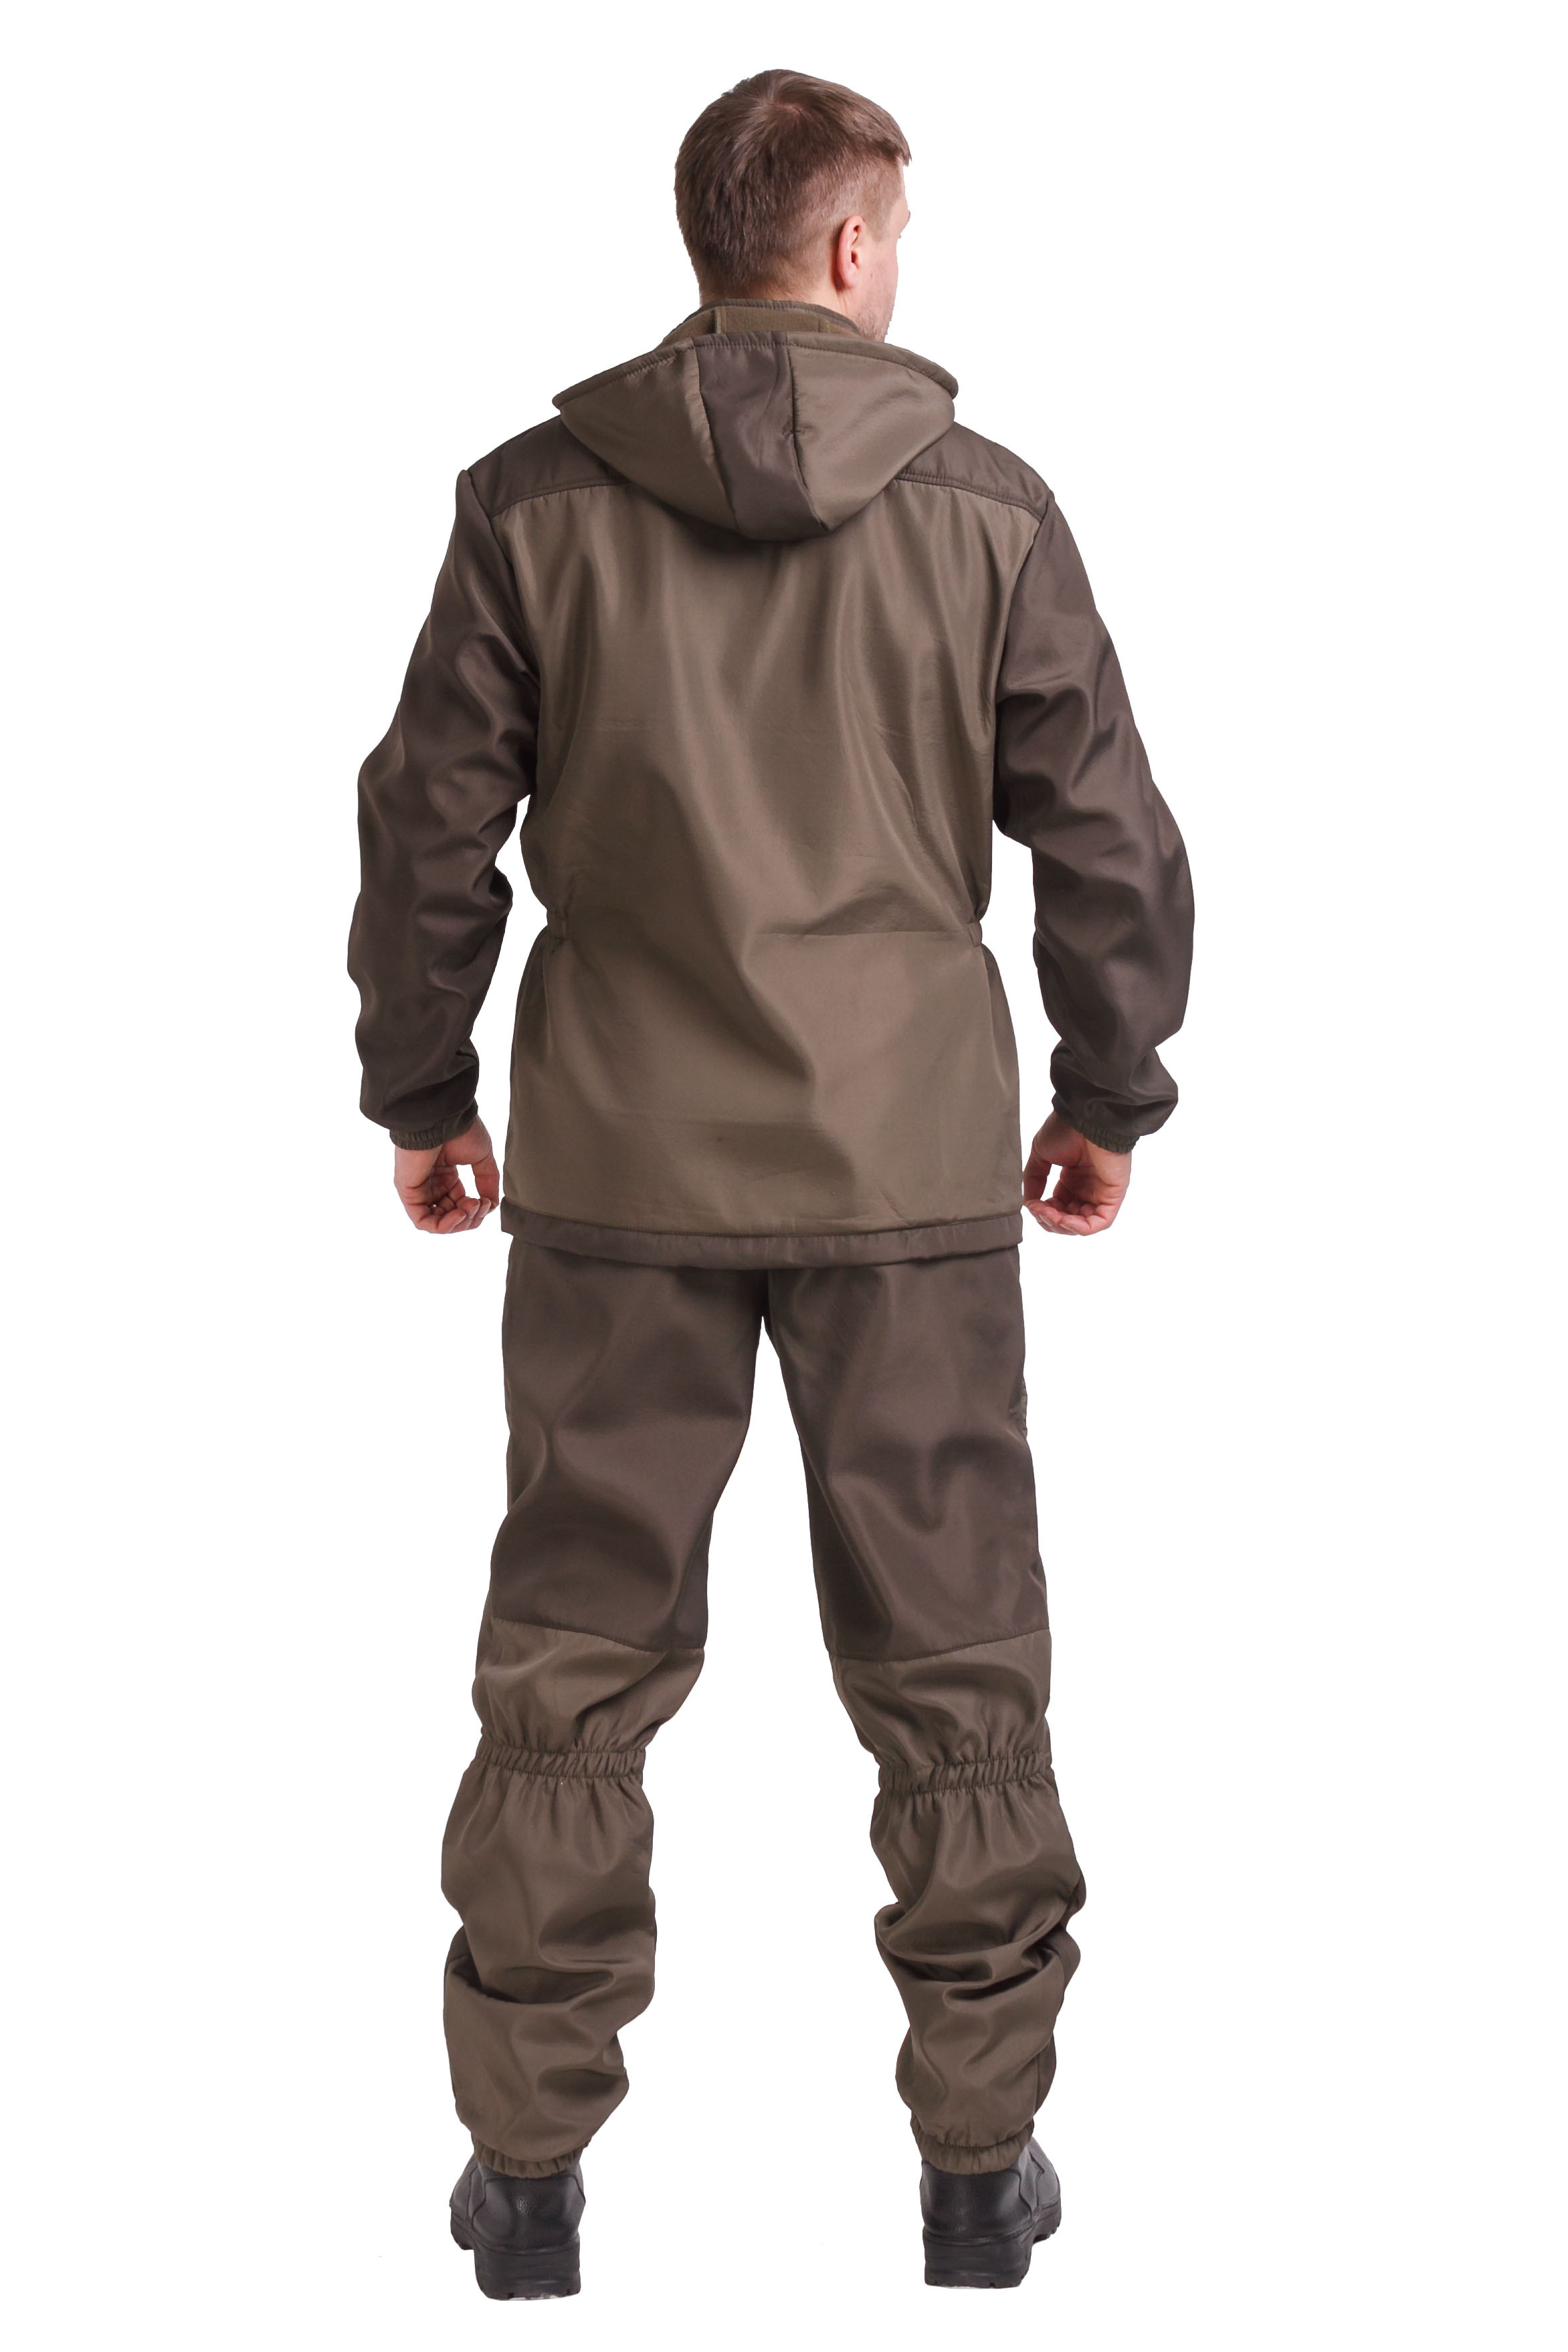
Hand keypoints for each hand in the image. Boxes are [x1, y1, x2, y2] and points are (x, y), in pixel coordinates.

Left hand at [393, 1119, 500, 1234]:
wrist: (442, 1117)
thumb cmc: (461, 1130)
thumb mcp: (482, 1159)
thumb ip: (488, 1183)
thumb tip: (492, 1205)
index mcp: (446, 1175)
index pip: (460, 1205)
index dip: (477, 1211)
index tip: (488, 1202)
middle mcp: (431, 1184)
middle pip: (451, 1217)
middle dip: (470, 1218)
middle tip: (481, 1205)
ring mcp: (419, 1189)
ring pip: (438, 1222)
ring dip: (459, 1223)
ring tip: (470, 1208)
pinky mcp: (409, 1193)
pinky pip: (423, 1221)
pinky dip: (443, 1225)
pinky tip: (459, 1214)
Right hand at [1023, 1113, 1130, 1237]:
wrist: (1087, 1117)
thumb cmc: (1066, 1129)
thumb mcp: (1040, 1154)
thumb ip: (1033, 1179)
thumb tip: (1028, 1202)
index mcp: (1073, 1178)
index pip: (1058, 1207)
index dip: (1043, 1212)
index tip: (1032, 1204)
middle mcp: (1087, 1187)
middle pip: (1068, 1219)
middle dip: (1050, 1220)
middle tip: (1039, 1211)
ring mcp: (1101, 1192)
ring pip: (1083, 1224)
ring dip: (1062, 1225)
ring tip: (1049, 1214)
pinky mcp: (1113, 1196)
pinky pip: (1099, 1222)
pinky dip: (1079, 1227)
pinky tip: (1063, 1219)